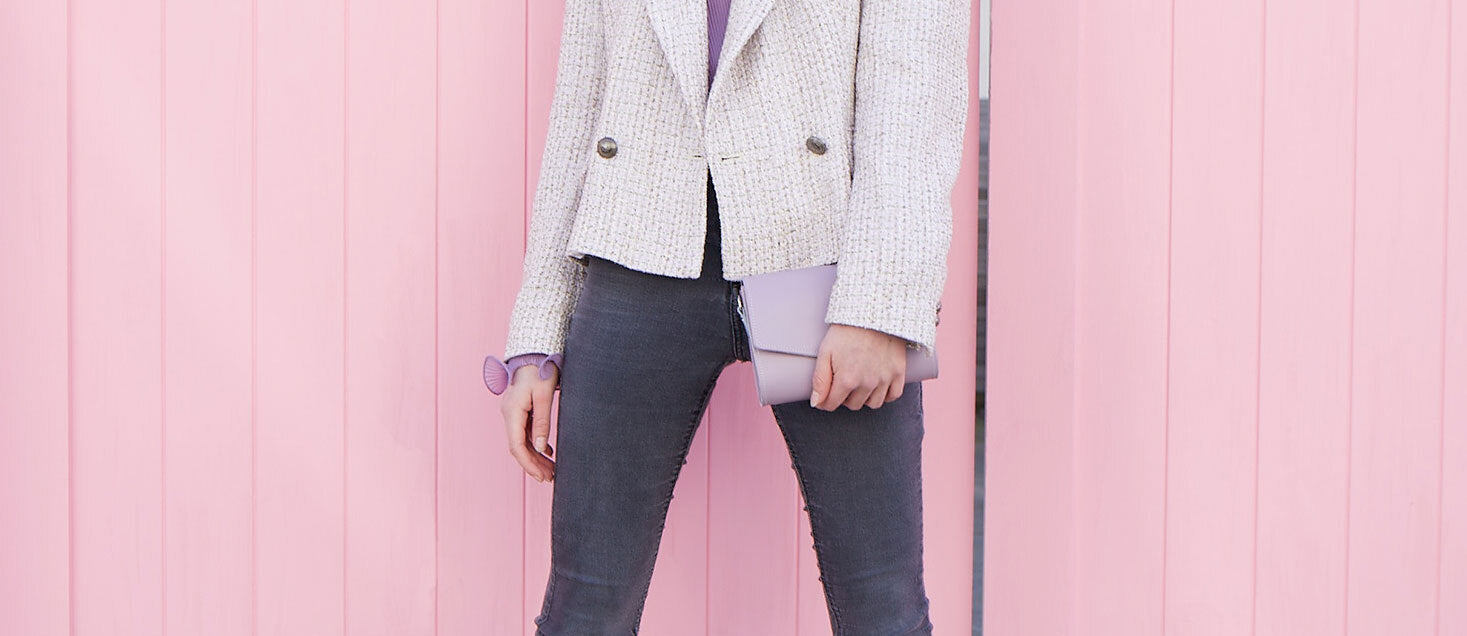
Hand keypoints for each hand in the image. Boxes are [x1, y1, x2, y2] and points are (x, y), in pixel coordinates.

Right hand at [499, 363, 559, 481]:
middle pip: (518, 446)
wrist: (534, 352)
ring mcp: (513, 412)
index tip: (541, 476)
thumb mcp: (545, 396)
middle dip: (533, 464)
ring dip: (534, 456)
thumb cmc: (541, 370)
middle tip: (550, 477)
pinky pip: (524, 432)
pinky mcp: (519, 410)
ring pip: (521, 441)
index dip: (528, 464)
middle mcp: (509, 414)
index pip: (516, 446)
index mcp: (512, 412)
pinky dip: (534, 444)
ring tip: (550, 469)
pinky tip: (546, 452)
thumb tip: (539, 448)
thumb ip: (543, 422)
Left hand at [809, 323, 908, 410]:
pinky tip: (877, 385)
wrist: (873, 312)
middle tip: (842, 381)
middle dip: (844, 397)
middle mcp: (867, 383)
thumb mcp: (825, 351)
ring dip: (864, 397)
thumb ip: (820, 380)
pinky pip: (893, 395)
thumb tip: (817, 403)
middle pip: (853, 405)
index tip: (825, 394)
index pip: (832, 404)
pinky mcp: (898, 372)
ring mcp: (884, 379)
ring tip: (859, 383)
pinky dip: (885, 394)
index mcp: (846, 379)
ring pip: (873, 403)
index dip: (825, 401)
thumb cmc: (846, 330)